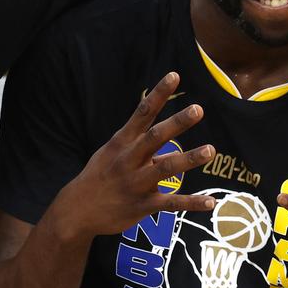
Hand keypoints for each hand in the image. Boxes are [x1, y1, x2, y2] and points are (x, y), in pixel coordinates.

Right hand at [47, 72, 214, 240]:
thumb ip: (140, 137)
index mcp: (123, 143)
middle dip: (176, 123)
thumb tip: (164, 122)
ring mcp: (136, 183)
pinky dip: (192, 203)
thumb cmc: (100, 175)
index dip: (158, 94)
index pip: (143, 112)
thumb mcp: (114, 151)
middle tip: (198, 109)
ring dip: (188, 159)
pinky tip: (211, 203)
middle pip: (155, 137)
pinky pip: (171, 203)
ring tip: (211, 150)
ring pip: (165, 169)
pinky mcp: (143, 205)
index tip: (175, 75)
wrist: (76, 211)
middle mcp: (129, 160)